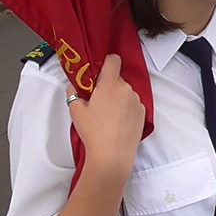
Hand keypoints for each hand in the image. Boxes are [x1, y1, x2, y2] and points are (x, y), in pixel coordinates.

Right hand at [66, 54, 145, 169]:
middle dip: (108, 86)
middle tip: (98, 101)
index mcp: (110, 84)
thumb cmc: (93, 132)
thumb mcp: (76, 111)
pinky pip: (133, 104)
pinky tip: (118, 122)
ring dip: (118, 98)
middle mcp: (126, 89)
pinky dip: (126, 108)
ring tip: (108, 116)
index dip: (107, 62)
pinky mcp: (142, 113)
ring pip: (125, 92)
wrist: (112, 154)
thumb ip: (73, 94)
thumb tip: (73, 87)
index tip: (100, 71)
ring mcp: (136, 101)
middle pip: (117, 79)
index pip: (113, 60)